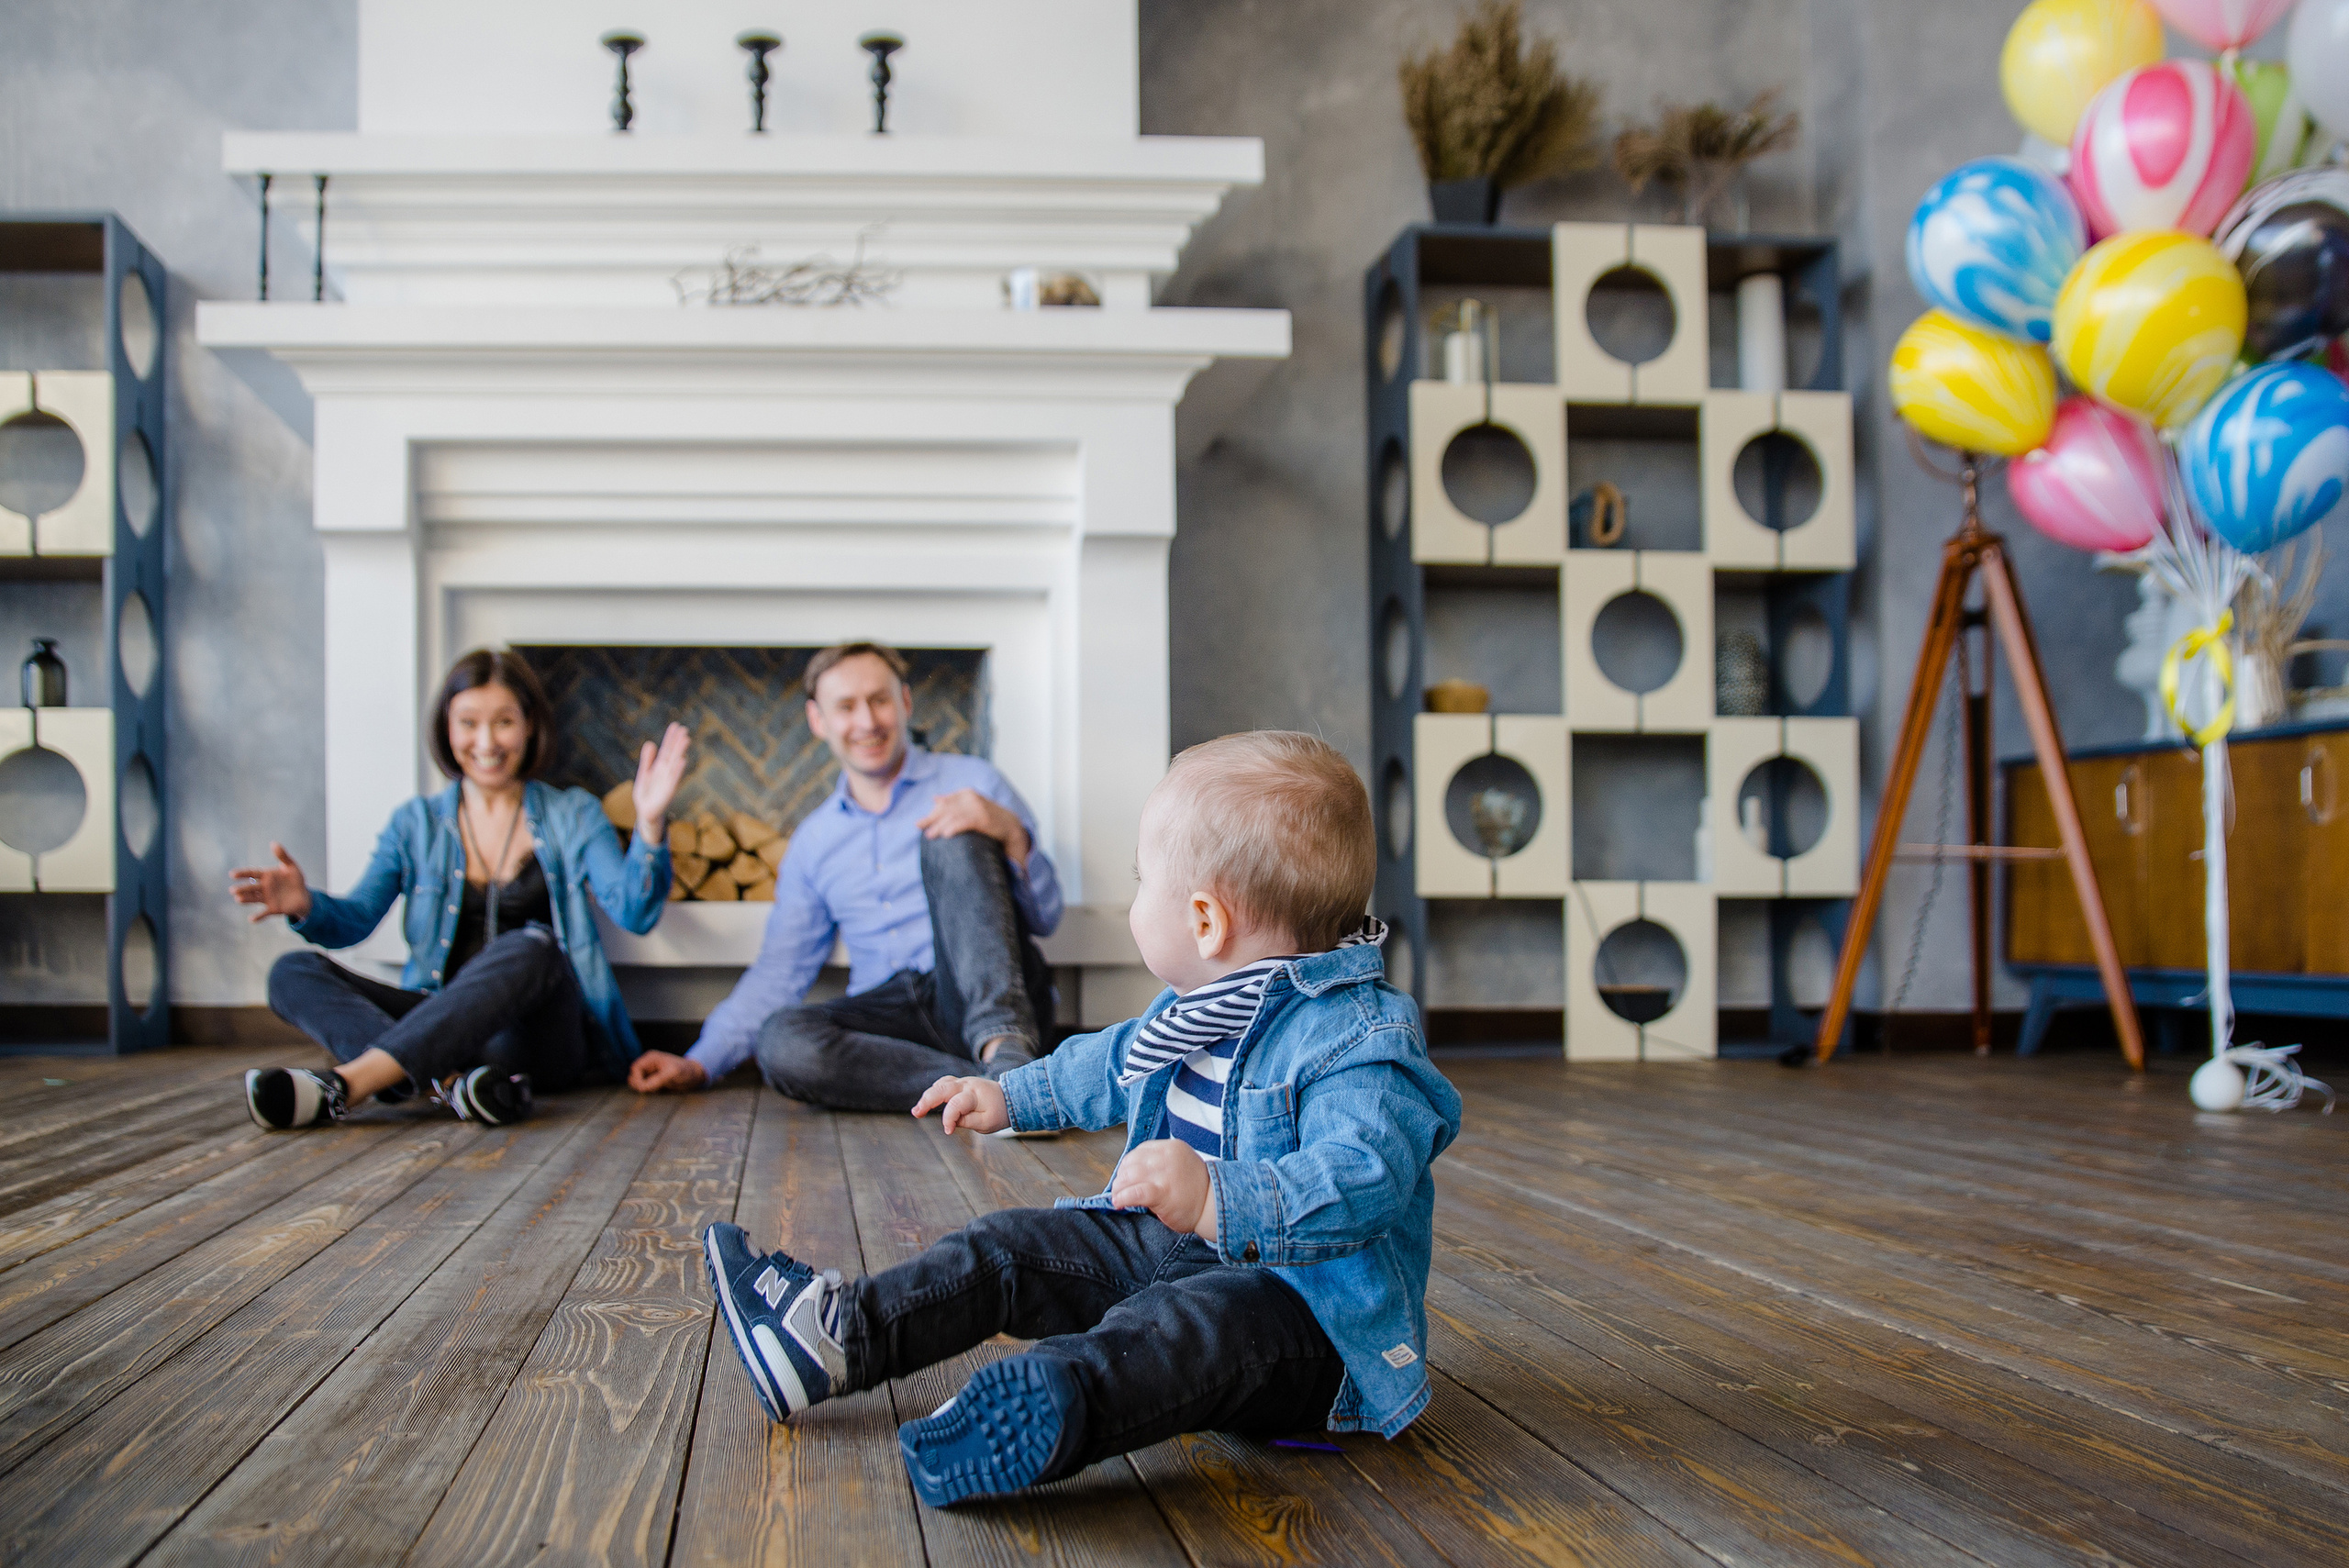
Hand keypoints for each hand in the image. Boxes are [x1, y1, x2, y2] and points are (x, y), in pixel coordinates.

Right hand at [229, 843, 313, 924]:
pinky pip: (264, 913)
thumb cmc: (295, 880)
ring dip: (246, 899)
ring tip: (238, 899)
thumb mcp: (292, 866)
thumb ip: (283, 856)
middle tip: (233, 890)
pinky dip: (258, 916)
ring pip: (254, 899)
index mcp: (267, 875)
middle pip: (251, 887)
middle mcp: (264, 887)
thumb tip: (273, 843)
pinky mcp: (273, 908)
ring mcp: (267, 898)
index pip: (252, 873)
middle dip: (242, 888)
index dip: (243, 874)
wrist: (304, 896)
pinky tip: (251, 919)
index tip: (232, 874)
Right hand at [627, 1050, 706, 1093]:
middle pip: (633, 1075)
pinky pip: (643, 1086)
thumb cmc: (685, 1071)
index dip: (637, 1079)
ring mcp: (650, 1072)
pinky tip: (656, 1091)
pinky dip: (647, 1090)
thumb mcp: (672, 1074)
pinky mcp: (653, 1080)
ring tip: (654, 1090)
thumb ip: (656, 1080)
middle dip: (639, 1083)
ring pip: (637, 1082)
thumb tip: (642, 1088)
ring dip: (642, 1087)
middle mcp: (649, 1064)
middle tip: (649, 1090)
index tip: (645, 1087)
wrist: (694, 1076)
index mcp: (651, 1058)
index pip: (635, 1068)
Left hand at [633, 722, 692, 839]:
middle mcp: (665, 772)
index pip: (666, 749)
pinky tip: (682, 760)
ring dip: (680, 752)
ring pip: (674, 764)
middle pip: (672, 754)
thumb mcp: (644, 774)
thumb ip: (647, 760)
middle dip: (677, 742)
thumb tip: (650, 743)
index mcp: (659, 767)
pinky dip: (678, 770)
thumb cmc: (646, 794)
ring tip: (686, 739)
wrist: (646, 814)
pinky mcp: (668, 792)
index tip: (676, 725)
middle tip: (684, 729)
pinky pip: (674, 779)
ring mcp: (668, 781)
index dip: (670, 738)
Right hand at [911, 1074, 1008, 1134]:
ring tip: (918, 1110)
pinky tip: (927, 1102)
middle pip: (943, 1088)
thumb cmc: (998, 1113)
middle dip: (927, 1100)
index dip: (949, 1119)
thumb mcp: (987, 1123)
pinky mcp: (959, 1083)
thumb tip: (950, 1121)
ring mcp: (962, 1082)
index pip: (956, 1104)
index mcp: (975, 1095)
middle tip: (916, 1113)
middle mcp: (967, 1085)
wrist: (1009, 1098)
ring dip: (928, 1095)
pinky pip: (943, 1083)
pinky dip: (934, 1091)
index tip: (948, 1131)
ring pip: (941, 1084)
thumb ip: (967, 1121)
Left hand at [916, 788, 1029, 868]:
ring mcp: (978, 807)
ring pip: (953, 816)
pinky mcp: (984, 818)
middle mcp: (971, 797)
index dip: (932, 814)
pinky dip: (953, 827)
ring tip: (930, 835)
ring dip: (939, 826)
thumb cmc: (988, 817)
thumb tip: (935, 798)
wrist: (1011, 825)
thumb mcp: (970, 806)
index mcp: (966, 793)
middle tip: (921, 829)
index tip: (919, 824)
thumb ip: (953, 801)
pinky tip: (946, 834)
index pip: (944, 803)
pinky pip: (964, 822)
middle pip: (946, 808)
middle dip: (932, 819)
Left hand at [1110, 1139, 1217, 1241]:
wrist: (1214, 1206)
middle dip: (1121, 1177)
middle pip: (1132, 1162)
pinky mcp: (1162, 1192)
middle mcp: (1167, 1157)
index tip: (1125, 1176)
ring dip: (1119, 1188)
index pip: (1140, 1150)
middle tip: (1119, 1189)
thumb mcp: (1182, 1164)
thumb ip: (1161, 1162)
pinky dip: (1123, 1197)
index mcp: (1172, 1147)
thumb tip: (1134, 1172)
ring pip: (1129, 1176)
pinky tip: (1119, 1203)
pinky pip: (1135, 1192)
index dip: (1128, 1164)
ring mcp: (1164, 1174)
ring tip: (1118, 1197)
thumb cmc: (1197, 1189)